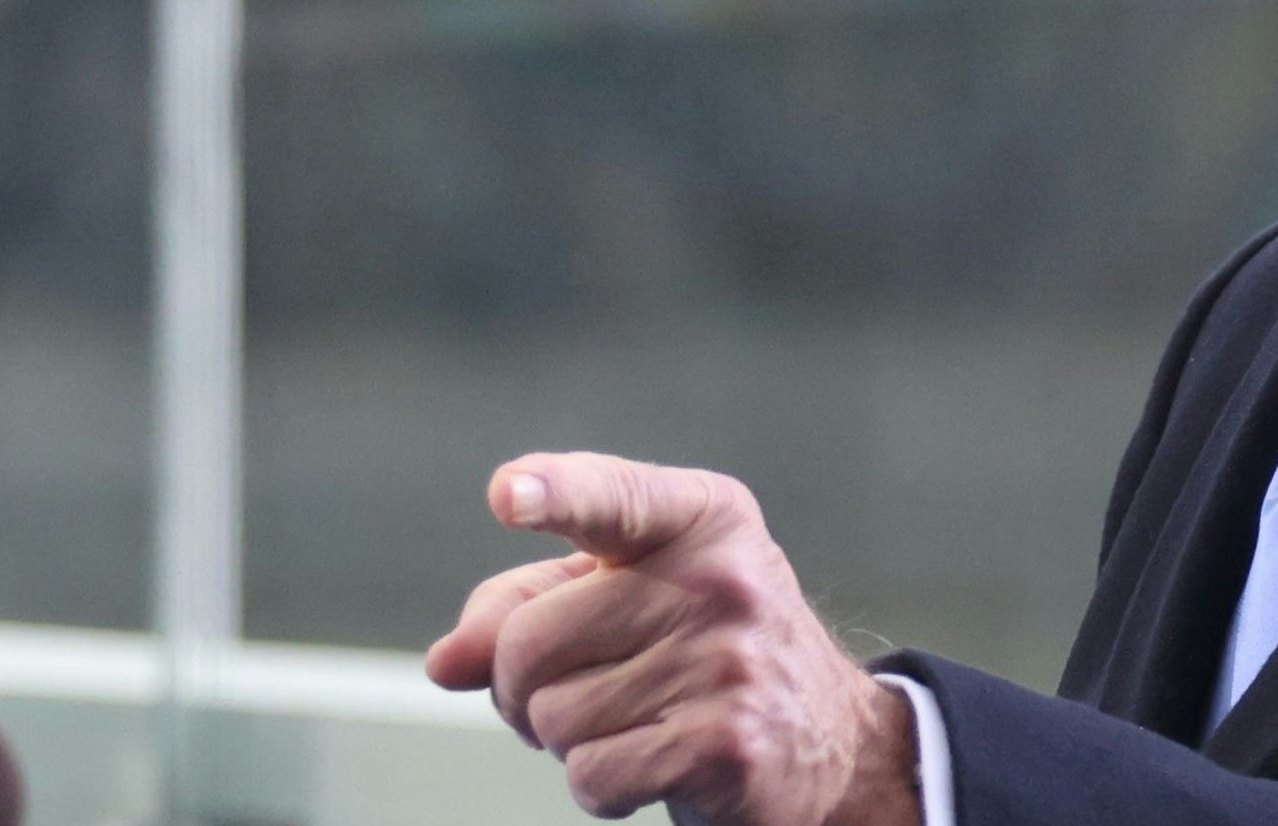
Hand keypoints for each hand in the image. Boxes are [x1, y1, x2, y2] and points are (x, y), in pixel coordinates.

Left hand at [424, 452, 920, 825]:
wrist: (829, 738)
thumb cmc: (703, 651)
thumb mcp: (629, 597)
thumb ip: (528, 607)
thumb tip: (447, 661)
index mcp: (698, 518)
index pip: (614, 495)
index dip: (555, 492)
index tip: (509, 495)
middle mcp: (720, 579)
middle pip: (530, 640)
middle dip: (523, 685)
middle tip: (579, 689)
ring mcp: (728, 661)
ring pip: (553, 717)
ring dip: (568, 739)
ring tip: (634, 721)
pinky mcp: (726, 743)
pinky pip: (591, 774)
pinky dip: (600, 785)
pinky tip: (653, 762)